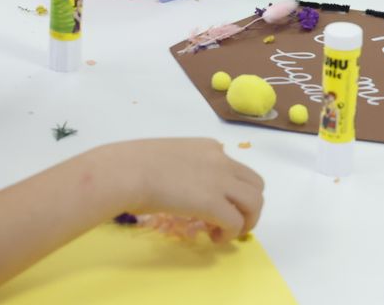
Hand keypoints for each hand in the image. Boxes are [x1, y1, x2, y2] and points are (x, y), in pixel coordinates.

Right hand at [111, 138, 263, 241]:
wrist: (127, 171)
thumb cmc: (135, 164)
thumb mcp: (169, 156)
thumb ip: (185, 166)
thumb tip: (182, 185)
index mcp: (209, 147)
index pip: (236, 169)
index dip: (231, 191)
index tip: (215, 205)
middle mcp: (221, 159)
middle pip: (255, 184)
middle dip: (249, 207)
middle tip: (231, 222)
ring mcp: (219, 180)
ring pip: (255, 202)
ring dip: (246, 221)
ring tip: (226, 232)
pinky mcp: (213, 203)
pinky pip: (236, 222)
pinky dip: (230, 234)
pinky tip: (213, 237)